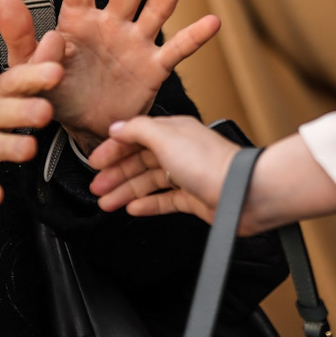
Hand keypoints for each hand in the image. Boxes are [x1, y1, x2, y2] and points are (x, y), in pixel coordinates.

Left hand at [0, 0, 219, 146]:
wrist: (83, 129)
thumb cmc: (54, 93)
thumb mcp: (27, 70)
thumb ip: (20, 37)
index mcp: (77, 21)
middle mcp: (110, 24)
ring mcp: (135, 43)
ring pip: (156, 11)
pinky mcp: (153, 68)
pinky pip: (176, 51)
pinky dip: (194, 37)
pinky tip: (213, 21)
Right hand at [88, 122, 335, 235]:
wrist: (241, 192)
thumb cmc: (209, 163)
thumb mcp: (166, 137)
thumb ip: (138, 130)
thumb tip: (117, 127)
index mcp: (173, 131)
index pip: (136, 136)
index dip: (113, 149)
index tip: (94, 162)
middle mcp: (180, 151)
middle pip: (140, 160)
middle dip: (116, 173)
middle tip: (96, 188)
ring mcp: (187, 175)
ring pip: (149, 181)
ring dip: (126, 191)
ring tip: (106, 203)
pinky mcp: (194, 198)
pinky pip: (165, 199)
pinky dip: (147, 203)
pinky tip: (132, 209)